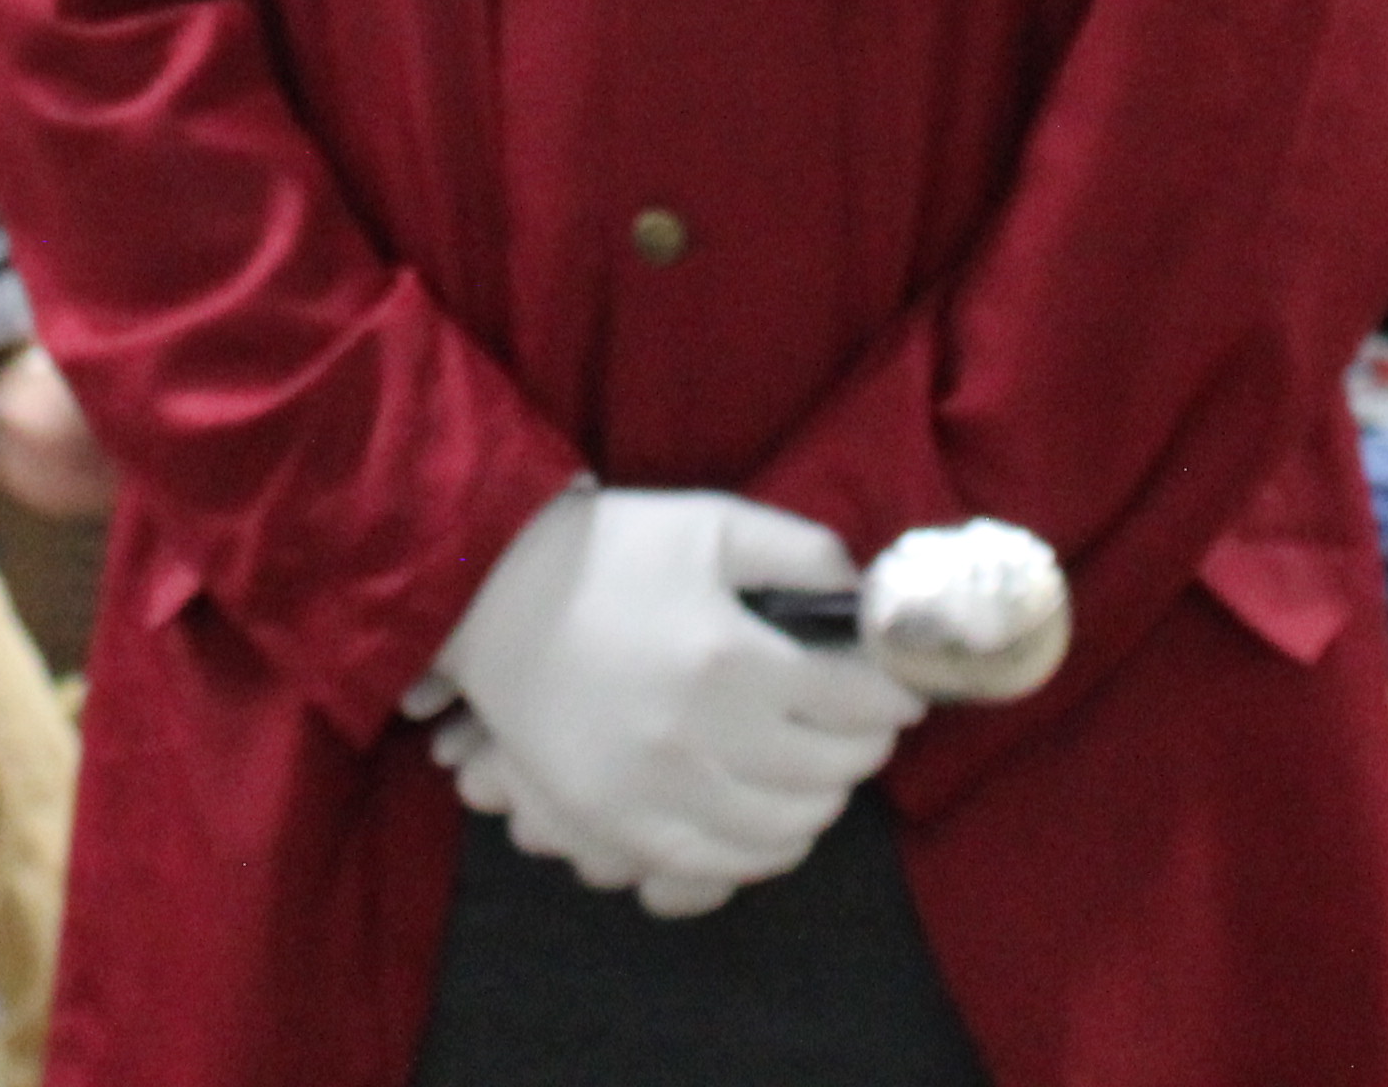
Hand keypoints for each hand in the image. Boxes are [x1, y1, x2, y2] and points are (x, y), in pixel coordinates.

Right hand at [429, 488, 921, 914]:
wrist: (489, 596)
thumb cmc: (609, 552)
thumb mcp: (712, 522)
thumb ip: (802, 551)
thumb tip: (866, 599)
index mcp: (730, 657)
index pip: (857, 703)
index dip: (894, 696)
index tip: (898, 687)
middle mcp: (700, 737)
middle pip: (830, 771)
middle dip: (864, 745)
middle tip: (858, 722)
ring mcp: (656, 793)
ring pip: (786, 829)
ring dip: (821, 798)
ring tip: (814, 767)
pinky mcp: (619, 827)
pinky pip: (722, 864)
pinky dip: (765, 849)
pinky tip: (770, 815)